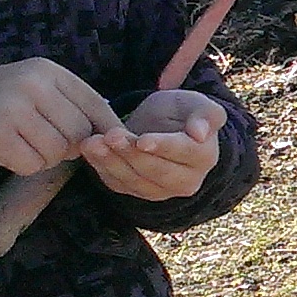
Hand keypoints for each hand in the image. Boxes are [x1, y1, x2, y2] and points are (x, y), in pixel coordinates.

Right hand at [0, 59, 124, 175]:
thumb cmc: (0, 100)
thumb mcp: (36, 87)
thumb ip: (71, 104)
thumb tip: (117, 132)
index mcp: (46, 71)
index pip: (94, 103)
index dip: (109, 127)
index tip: (119, 141)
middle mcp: (30, 85)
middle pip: (79, 133)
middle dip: (69, 146)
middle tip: (45, 140)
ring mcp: (10, 111)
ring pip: (57, 152)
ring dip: (45, 157)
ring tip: (22, 143)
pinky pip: (31, 165)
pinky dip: (23, 164)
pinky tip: (5, 149)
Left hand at [81, 89, 224, 201]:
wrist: (159, 128)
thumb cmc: (179, 113)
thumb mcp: (194, 104)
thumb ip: (206, 114)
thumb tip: (200, 133)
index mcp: (204, 156)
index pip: (185, 153)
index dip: (163, 147)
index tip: (142, 140)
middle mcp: (187, 181)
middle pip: (157, 171)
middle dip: (131, 154)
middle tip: (111, 135)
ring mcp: (161, 191)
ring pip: (135, 180)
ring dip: (111, 161)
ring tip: (93, 142)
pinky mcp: (137, 192)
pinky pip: (118, 184)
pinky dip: (101, 167)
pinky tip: (90, 150)